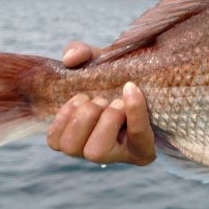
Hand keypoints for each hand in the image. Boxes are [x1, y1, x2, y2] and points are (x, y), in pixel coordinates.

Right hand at [46, 42, 155, 165]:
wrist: (154, 82)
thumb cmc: (117, 79)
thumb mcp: (95, 62)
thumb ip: (78, 52)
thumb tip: (70, 59)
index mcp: (77, 136)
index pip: (54, 140)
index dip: (64, 116)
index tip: (82, 96)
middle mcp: (94, 152)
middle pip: (70, 146)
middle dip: (85, 115)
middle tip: (102, 99)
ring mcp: (119, 156)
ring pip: (95, 152)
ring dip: (105, 118)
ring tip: (117, 103)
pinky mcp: (143, 151)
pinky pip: (137, 133)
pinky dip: (134, 110)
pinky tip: (132, 90)